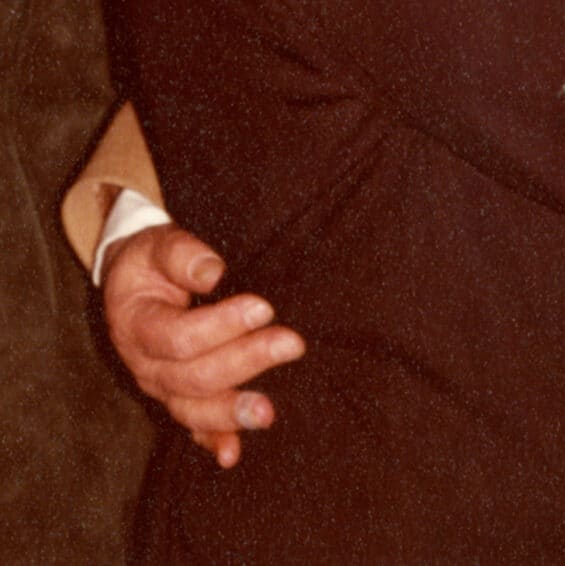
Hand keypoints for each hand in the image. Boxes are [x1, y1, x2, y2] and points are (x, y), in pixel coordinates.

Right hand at [101, 223, 305, 467]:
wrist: (136, 284)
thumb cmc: (152, 263)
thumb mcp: (157, 245)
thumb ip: (181, 254)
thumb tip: (213, 272)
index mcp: (136, 326)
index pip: (177, 337)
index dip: (221, 325)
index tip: (264, 307)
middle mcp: (146, 366)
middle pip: (192, 376)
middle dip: (245, 362)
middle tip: (292, 344)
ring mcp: (162, 388)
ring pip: (192, 411)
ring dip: (231, 414)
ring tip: (268, 413)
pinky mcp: (179, 398)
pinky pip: (194, 427)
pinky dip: (213, 442)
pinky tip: (231, 455)